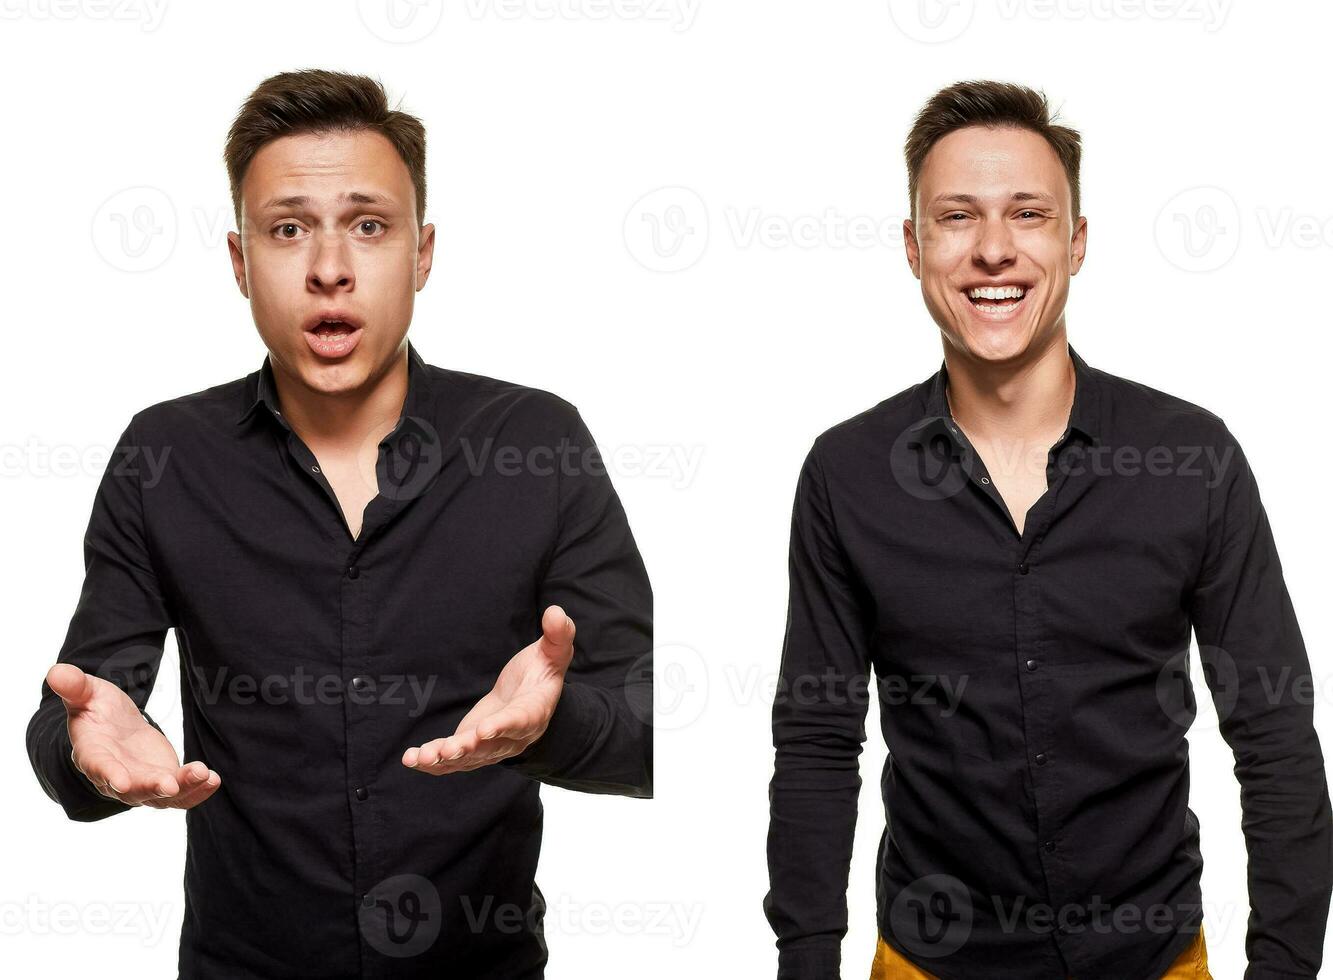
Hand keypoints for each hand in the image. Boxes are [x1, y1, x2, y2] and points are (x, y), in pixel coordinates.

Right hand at [47, 663, 220, 809]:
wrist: (115, 728)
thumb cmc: (98, 710)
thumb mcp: (87, 694)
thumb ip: (75, 687)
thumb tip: (55, 671)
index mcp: (93, 754)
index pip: (99, 768)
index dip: (109, 775)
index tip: (122, 781)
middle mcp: (116, 776)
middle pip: (133, 790)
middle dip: (151, 788)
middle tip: (171, 785)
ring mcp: (141, 783)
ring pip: (161, 797)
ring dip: (184, 789)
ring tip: (205, 775)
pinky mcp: (163, 782)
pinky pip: (181, 794)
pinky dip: (197, 790)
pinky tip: (213, 779)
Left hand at [402, 605, 575, 774]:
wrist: (531, 696)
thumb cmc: (542, 671)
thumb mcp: (554, 651)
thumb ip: (558, 634)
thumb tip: (555, 612)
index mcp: (534, 711)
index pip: (520, 720)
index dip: (502, 726)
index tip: (484, 730)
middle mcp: (514, 736)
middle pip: (491, 747)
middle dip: (467, 749)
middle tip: (447, 750)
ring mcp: (492, 747)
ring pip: (469, 758)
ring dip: (445, 759)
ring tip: (421, 757)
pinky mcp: (472, 748)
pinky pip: (453, 761)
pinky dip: (432, 763)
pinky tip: (411, 759)